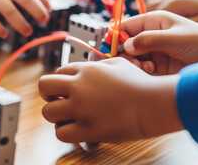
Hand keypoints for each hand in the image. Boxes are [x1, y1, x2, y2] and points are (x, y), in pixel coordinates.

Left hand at [39, 57, 182, 142]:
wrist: (153, 104)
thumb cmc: (140, 83)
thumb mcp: (117, 64)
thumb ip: (97, 66)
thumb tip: (86, 70)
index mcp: (86, 70)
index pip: (58, 72)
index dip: (61, 82)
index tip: (67, 89)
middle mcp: (79, 87)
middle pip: (44, 87)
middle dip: (48, 94)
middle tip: (57, 100)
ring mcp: (81, 109)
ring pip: (48, 112)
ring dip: (56, 114)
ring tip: (68, 116)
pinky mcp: (87, 129)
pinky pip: (60, 133)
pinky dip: (65, 132)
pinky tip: (76, 128)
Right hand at [120, 11, 197, 74]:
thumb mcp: (174, 38)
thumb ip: (149, 40)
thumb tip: (127, 45)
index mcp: (154, 21)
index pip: (127, 26)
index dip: (116, 35)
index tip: (109, 46)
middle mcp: (152, 35)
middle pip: (126, 44)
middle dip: (125, 52)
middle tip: (133, 61)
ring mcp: (155, 51)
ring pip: (132, 58)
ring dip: (134, 63)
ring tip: (146, 66)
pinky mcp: (158, 66)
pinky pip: (142, 68)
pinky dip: (142, 71)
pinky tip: (152, 71)